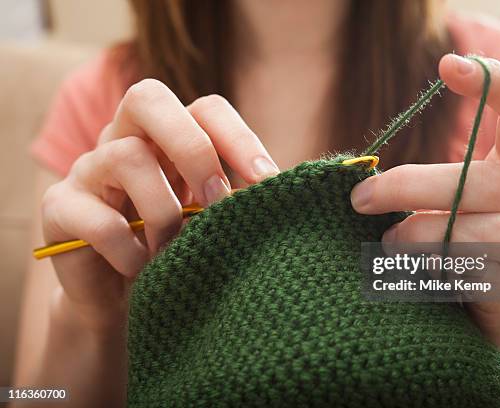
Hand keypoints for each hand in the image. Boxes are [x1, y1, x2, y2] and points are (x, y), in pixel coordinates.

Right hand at [41, 80, 278, 332]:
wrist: (121, 303)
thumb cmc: (176, 254)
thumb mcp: (209, 222)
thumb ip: (233, 200)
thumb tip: (279, 190)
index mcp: (169, 139)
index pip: (206, 109)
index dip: (238, 137)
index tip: (267, 181)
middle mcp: (126, 140)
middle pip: (148, 98)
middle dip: (191, 147)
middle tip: (215, 199)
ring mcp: (88, 169)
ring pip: (126, 156)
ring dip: (163, 211)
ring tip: (174, 250)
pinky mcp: (61, 207)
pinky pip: (98, 218)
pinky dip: (129, 250)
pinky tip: (141, 269)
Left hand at [350, 55, 499, 367]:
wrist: (478, 316)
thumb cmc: (447, 249)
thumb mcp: (434, 206)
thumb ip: (416, 185)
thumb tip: (357, 176)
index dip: (493, 82)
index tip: (447, 65)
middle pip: (478, 179)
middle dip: (409, 186)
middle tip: (360, 200)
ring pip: (472, 229)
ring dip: (416, 237)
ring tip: (387, 247)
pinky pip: (472, 271)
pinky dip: (432, 270)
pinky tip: (416, 274)